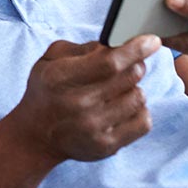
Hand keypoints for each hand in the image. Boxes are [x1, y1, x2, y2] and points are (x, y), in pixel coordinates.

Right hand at [10, 36, 161, 162]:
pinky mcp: (106, 146)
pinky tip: (124, 107)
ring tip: (119, 90)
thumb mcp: (51, 60)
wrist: (35, 136)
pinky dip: (139, 110)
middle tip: (130, 64)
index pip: (109, 62)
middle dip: (136, 65)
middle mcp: (77, 105)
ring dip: (134, 88)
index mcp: (61, 78)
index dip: (135, 49)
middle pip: (130, 77)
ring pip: (139, 97)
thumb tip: (116, 45)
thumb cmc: (47, 90)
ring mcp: (93, 129)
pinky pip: (143, 122)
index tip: (152, 41)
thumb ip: (82, 48)